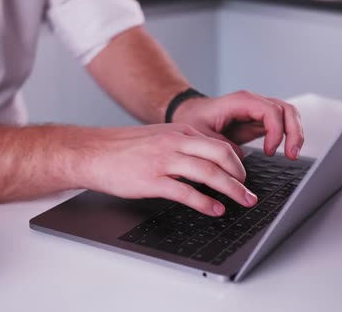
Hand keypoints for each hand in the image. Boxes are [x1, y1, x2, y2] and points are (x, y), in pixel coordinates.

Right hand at [77, 124, 257, 215]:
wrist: (92, 153)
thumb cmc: (123, 148)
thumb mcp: (158, 137)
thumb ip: (182, 145)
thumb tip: (207, 160)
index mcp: (179, 132)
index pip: (219, 144)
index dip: (237, 162)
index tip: (244, 176)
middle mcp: (175, 142)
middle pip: (220, 155)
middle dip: (240, 175)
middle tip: (249, 191)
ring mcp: (164, 160)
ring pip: (208, 173)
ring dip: (231, 189)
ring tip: (243, 201)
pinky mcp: (152, 180)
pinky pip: (186, 192)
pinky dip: (206, 202)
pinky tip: (215, 209)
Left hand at [172, 90, 303, 159]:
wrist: (189, 115)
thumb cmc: (193, 120)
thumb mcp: (199, 133)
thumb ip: (219, 145)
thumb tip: (239, 159)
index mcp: (240, 101)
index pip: (270, 110)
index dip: (275, 131)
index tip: (269, 151)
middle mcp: (253, 103)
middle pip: (286, 110)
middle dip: (293, 132)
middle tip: (291, 154)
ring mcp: (259, 111)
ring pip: (289, 115)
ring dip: (295, 134)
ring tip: (292, 154)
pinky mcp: (260, 121)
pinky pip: (283, 124)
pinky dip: (289, 136)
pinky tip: (286, 151)